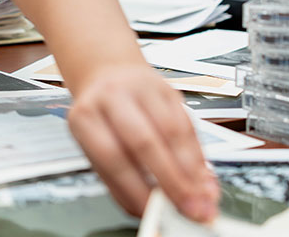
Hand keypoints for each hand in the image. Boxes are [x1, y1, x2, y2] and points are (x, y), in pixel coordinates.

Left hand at [66, 62, 218, 221]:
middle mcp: (112, 97)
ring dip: (191, 171)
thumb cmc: (101, 119)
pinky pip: (188, 125)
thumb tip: (152, 212)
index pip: (111, 157)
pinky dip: (198, 155)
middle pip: (144, 142)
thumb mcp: (96, 147)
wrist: (107, 76)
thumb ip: (121, 180)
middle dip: (172, 182)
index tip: (155, 213)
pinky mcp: (168, 89)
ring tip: (202, 197)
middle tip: (189, 209)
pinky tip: (202, 175)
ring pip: (172, 132)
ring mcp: (142, 89)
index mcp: (86, 117)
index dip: (137, 189)